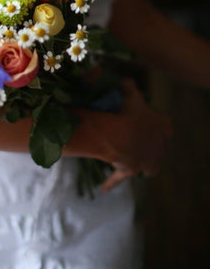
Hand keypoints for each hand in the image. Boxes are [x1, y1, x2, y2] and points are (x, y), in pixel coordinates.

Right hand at [101, 78, 172, 192]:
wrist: (120, 135)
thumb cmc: (129, 113)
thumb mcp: (131, 94)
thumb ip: (129, 85)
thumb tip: (123, 78)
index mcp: (164, 127)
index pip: (164, 124)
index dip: (154, 120)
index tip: (142, 116)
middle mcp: (159, 147)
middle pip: (158, 146)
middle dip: (149, 143)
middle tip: (135, 135)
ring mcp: (146, 162)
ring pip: (149, 166)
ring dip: (143, 164)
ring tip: (133, 159)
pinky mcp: (130, 171)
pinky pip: (119, 177)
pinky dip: (111, 182)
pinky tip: (104, 189)